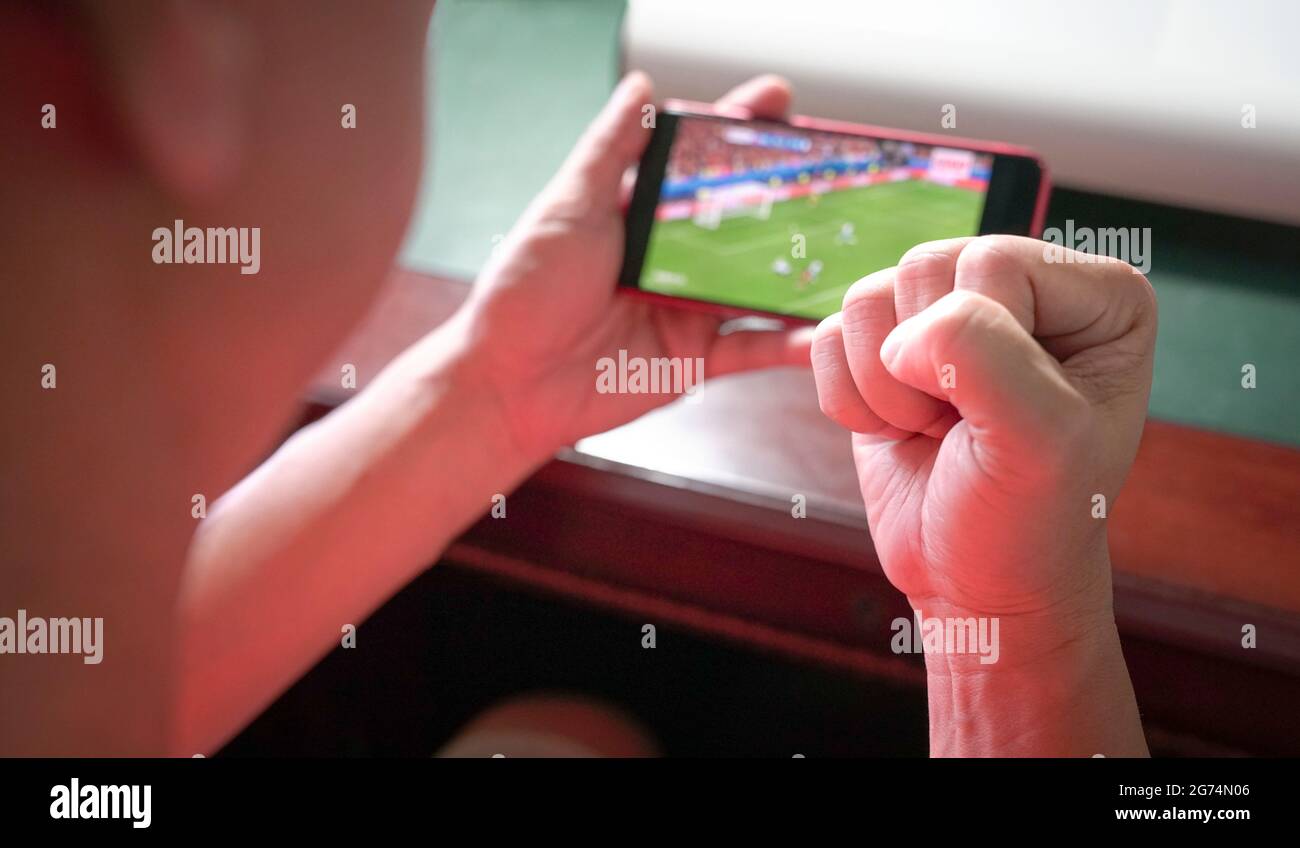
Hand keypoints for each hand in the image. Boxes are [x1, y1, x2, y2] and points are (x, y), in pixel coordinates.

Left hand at [452, 72, 813, 461]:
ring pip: (762, 283)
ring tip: (856, 247)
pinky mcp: (697, 359)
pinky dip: (791, 343)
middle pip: (745, 220)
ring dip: (807, 268)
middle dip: (794, 195)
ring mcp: (690, 308)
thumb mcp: (566, 207)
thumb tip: (641, 88)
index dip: (741, 130)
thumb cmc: (524, 290)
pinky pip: (754, 348)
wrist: (509, 383)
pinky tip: (827, 329)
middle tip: (843, 173)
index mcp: (643, 214)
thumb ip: (608, 150)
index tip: (780, 102)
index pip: (702, 164)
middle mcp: (674, 258)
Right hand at [812, 236, 1156, 654]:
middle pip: (924, 266)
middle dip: (922, 367)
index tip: (998, 416)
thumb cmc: (1026, 521)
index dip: (976, 342)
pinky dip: (848, 398)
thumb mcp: (1038, 442)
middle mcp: (1026, 290)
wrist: (972, 583)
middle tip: (961, 428)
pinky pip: (830, 333)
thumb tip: (905, 334)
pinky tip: (897, 431)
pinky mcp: (887, 346)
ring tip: (932, 430)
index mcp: (1100, 297)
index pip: (994, 261)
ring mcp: (951, 314)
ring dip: (881, 386)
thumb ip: (985, 357)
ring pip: (867, 296)